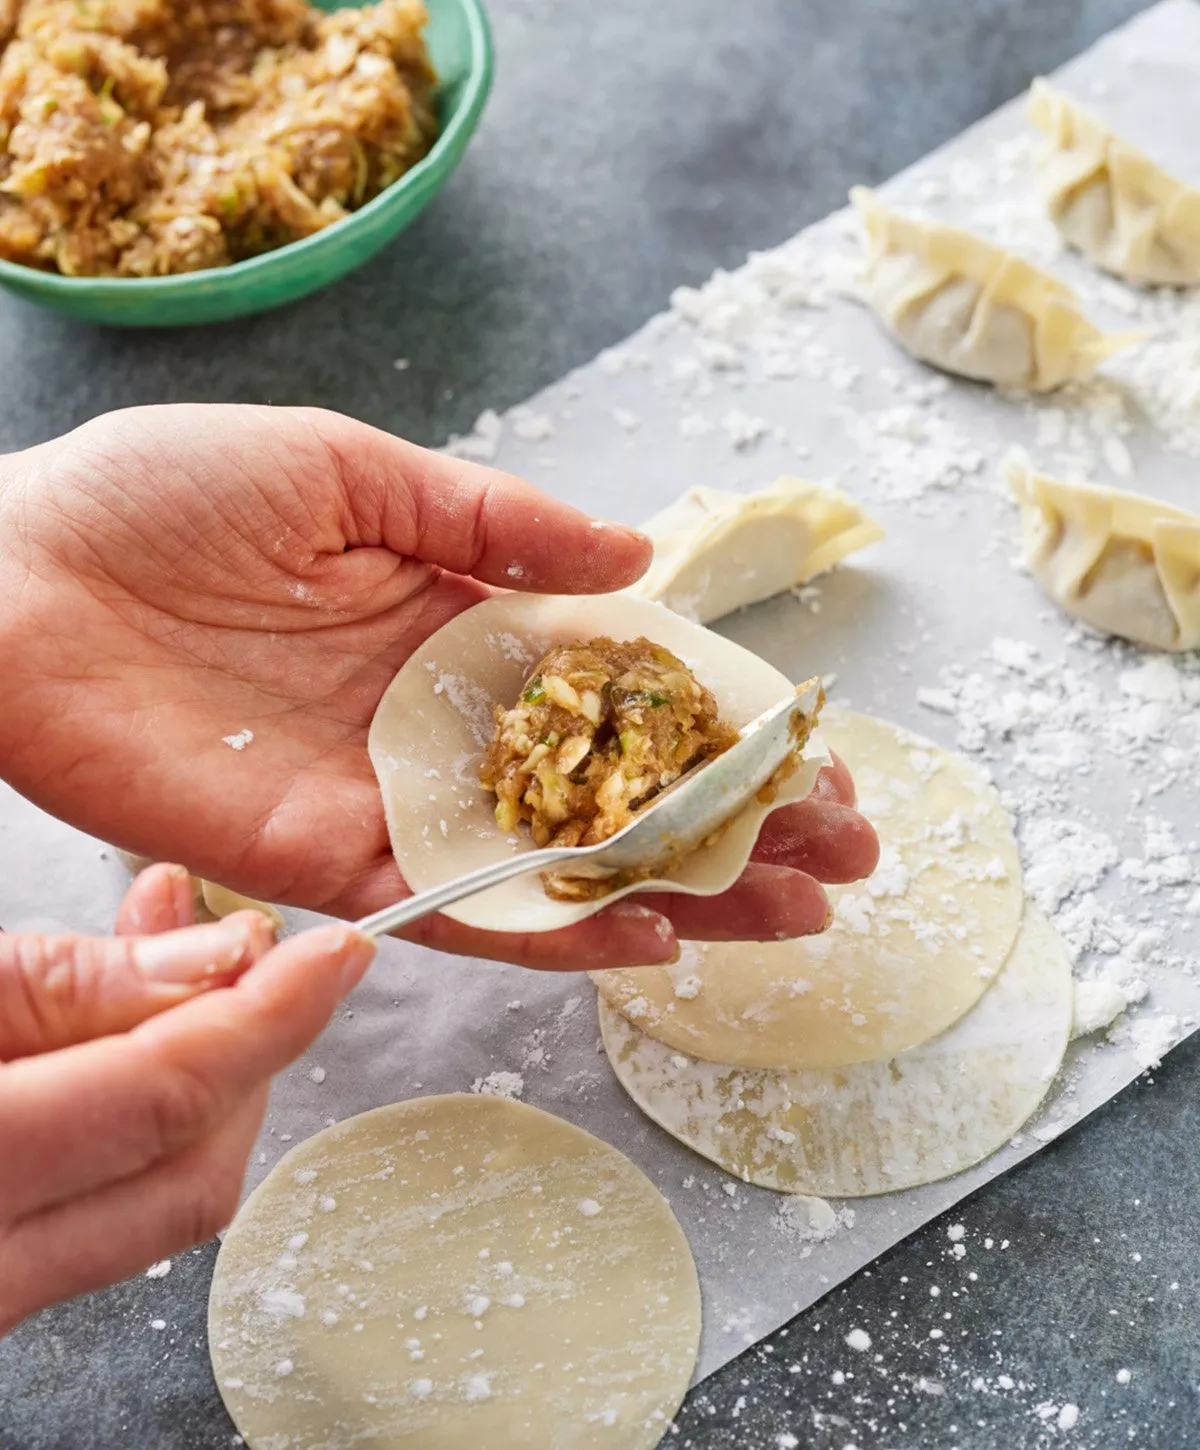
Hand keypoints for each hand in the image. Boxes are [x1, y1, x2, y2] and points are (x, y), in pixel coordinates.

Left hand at [0, 404, 877, 969]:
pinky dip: (560, 931)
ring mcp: (399, 798)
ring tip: (790, 911)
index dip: (720, 721)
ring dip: (682, 889)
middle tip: (847, 852)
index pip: (622, 687)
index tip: (816, 749)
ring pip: (565, 863)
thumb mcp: (352, 469)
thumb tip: (634, 553)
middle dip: (734, 822)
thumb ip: (491, 521)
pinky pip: (464, 908)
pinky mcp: (338, 861)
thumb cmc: (164, 499)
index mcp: (455, 620)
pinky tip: (656, 938)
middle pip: (616, 789)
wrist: (12, 578)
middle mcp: (445, 721)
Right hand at [0, 863, 375, 1334]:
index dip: (271, 1014)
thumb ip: (67, 982)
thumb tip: (221, 959)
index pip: (164, 1098)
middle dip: (243, 1048)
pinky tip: (114, 1036)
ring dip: (198, 1078)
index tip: (337, 949)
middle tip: (228, 936)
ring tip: (163, 958)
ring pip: (159, 1204)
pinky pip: (105, 1219)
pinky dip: (140, 1123)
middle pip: (189, 1169)